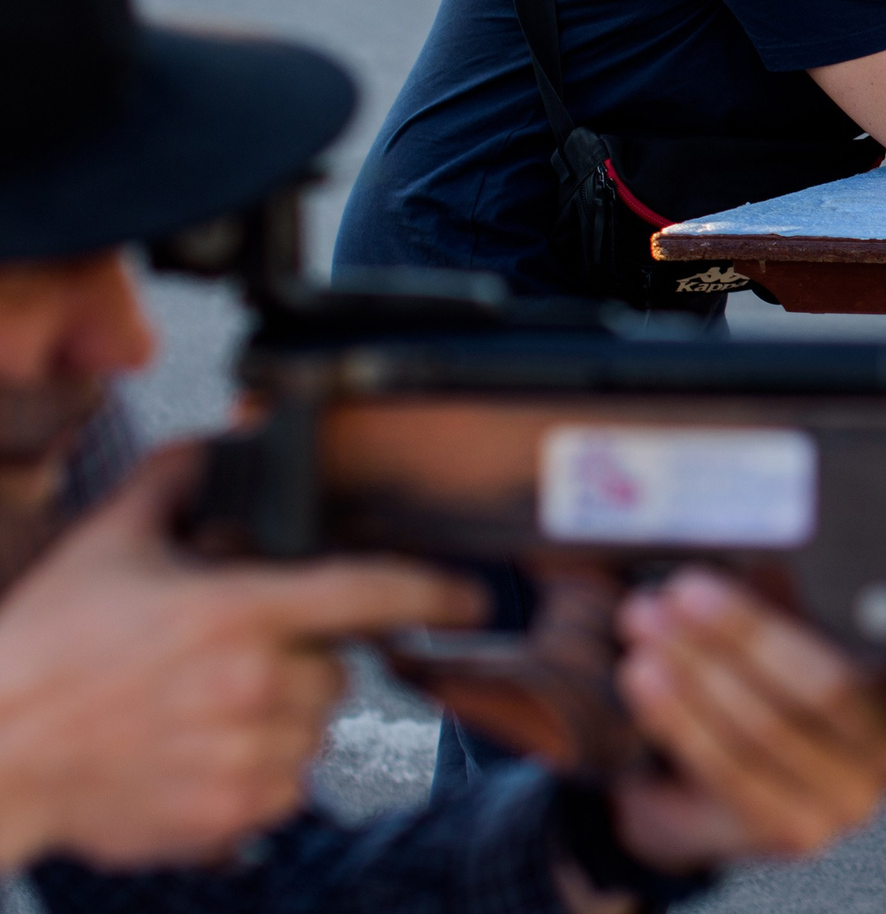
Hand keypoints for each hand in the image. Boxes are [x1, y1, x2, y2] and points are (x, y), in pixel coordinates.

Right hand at [0, 446, 484, 871]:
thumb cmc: (46, 647)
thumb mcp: (110, 543)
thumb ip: (180, 477)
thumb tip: (231, 434)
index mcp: (238, 611)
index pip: (370, 592)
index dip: (435, 594)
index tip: (473, 599)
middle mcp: (255, 686)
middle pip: (337, 667)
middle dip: (301, 658)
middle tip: (232, 658)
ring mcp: (246, 757)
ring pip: (314, 728)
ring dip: (281, 716)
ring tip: (204, 708)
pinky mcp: (230, 815)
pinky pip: (286, 786)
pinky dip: (259, 771)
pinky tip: (199, 751)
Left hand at [609, 570, 885, 867]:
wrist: (714, 757)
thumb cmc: (778, 655)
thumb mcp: (808, 607)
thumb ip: (817, 579)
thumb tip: (774, 525)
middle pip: (835, 694)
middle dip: (751, 635)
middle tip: (688, 589)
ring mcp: (853, 802)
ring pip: (771, 731)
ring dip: (699, 669)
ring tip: (646, 620)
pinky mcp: (795, 831)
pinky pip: (731, 771)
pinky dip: (682, 717)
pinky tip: (646, 675)